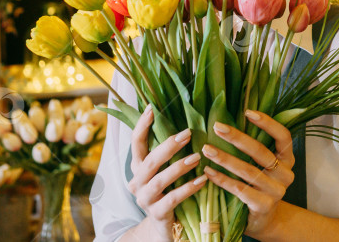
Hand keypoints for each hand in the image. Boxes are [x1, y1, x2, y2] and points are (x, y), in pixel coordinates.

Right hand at [126, 106, 206, 240]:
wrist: (164, 230)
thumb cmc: (169, 192)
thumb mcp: (166, 171)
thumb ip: (171, 153)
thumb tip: (188, 123)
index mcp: (138, 168)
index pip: (135, 143)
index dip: (141, 126)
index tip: (151, 108)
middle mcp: (137, 183)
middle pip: (148, 161)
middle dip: (168, 146)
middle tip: (187, 133)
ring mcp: (145, 200)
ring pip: (159, 180)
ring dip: (179, 167)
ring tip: (197, 156)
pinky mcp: (157, 214)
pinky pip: (172, 199)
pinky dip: (188, 188)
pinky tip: (202, 180)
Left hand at [202, 109, 295, 238]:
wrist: (265, 220)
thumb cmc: (259, 185)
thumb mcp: (263, 166)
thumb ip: (255, 146)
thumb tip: (229, 119)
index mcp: (287, 159)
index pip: (283, 136)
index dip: (268, 123)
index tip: (247, 112)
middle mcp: (285, 174)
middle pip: (261, 151)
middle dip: (237, 137)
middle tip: (217, 127)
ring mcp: (276, 191)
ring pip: (248, 170)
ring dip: (225, 158)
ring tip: (207, 149)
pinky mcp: (263, 206)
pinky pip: (240, 189)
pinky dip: (222, 179)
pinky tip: (208, 172)